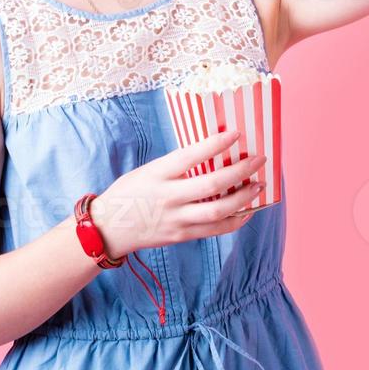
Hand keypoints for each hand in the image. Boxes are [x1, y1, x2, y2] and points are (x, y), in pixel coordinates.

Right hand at [91, 129, 267, 255]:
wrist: (108, 229)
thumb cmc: (130, 192)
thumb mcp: (148, 171)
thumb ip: (176, 165)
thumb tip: (212, 152)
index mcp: (157, 174)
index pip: (190, 156)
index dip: (215, 144)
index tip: (236, 134)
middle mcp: (168, 197)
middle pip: (211, 185)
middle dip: (240, 171)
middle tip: (259, 159)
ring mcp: (176, 219)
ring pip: (218, 210)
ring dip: (244, 197)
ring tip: (259, 185)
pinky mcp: (181, 235)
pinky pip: (215, 230)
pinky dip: (235, 221)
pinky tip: (248, 211)